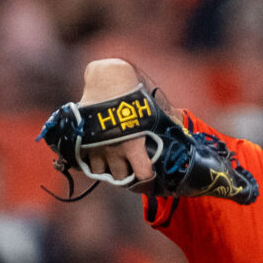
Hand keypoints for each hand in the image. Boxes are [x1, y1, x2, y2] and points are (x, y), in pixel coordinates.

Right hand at [79, 58, 155, 186]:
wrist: (107, 79)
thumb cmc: (133, 95)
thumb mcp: (153, 112)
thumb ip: (165, 126)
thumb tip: (181, 134)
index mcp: (132, 146)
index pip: (142, 177)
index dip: (147, 183)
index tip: (150, 183)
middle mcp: (112, 150)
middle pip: (120, 178)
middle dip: (127, 177)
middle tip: (131, 171)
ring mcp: (94, 147)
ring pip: (100, 172)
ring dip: (108, 171)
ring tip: (114, 164)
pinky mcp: (81, 141)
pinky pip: (83, 163)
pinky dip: (90, 163)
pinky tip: (97, 158)